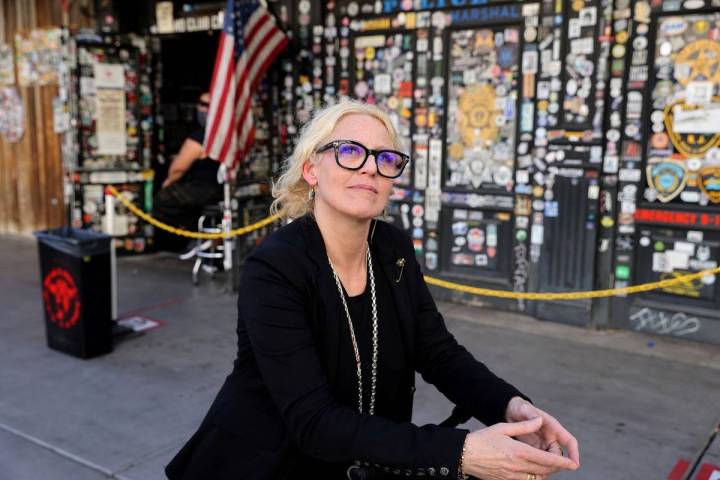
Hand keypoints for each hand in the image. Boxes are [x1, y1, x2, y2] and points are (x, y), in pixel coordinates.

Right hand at [461, 417, 577, 479]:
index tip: (573, 464)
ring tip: (548, 466)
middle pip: (544, 471)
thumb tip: (539, 421)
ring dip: (545, 473)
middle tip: (562, 463)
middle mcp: (517, 466)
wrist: (464, 455)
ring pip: (536, 479)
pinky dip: (534, 477)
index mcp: (519, 452)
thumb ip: (524, 426)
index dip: (562, 462)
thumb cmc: (482, 439)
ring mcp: (512, 476)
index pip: (547, 460)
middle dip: (556, 468)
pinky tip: (533, 471)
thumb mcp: (503, 428)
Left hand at [504, 397, 579, 468]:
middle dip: (556, 464)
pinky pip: (541, 462)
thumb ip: (530, 413)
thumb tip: (539, 419)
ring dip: (546, 467)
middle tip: (545, 472)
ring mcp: (544, 446)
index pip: (569, 441)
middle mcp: (551, 438)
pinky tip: (529, 471)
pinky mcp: (536, 451)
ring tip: (535, 472)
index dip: (574, 453)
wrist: (512, 412)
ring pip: (550, 461)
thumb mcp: (524, 409)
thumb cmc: (520, 409)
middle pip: (559, 456)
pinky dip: (538, 467)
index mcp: (553, 427)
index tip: (575, 465)